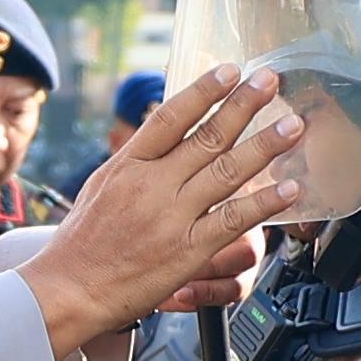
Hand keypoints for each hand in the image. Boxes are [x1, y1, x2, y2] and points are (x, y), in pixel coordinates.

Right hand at [21, 70, 299, 357]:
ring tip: (292, 126)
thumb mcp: (102, 185)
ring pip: (227, 172)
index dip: (204, 90)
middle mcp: (152, 185)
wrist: (69, 289)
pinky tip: (288, 188)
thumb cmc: (82, 243)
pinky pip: (233, 220)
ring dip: (264, 146)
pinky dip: (263, 203)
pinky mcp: (188, 250)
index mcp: (128, 164)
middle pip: (207, 137)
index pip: (171, 116)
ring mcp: (172, 217)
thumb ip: (137, 158)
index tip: (230, 70)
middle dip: (244, 105)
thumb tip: (164, 128)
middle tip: (270, 81)